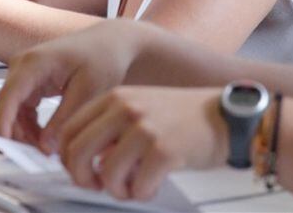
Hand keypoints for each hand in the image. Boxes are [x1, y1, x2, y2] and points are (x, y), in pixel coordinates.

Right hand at [0, 20, 145, 152]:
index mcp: (35, 62)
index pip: (8, 97)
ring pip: (12, 111)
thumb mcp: (88, 91)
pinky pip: (21, 108)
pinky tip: (44, 139)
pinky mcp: (31, 81)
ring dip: (24, 133)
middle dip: (17, 135)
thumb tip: (45, 146)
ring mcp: (25, 73)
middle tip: (37, 157)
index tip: (6, 149)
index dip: (3, 124)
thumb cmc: (102, 57)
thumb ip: (64, 119)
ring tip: (45, 151)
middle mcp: (23, 65)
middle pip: (7, 106)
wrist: (109, 42)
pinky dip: (30, 126)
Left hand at [57, 86, 227, 200]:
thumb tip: (82, 160)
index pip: (68, 130)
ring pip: (106, 174)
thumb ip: (110, 128)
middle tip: (97, 186)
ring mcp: (145, 128)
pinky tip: (153, 186)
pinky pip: (137, 187)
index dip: (66, 159)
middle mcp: (126, 108)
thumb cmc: (183, 118)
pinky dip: (142, 194)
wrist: (226, 116)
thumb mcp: (139, 109)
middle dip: (82, 179)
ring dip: (117, 191)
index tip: (79, 170)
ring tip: (132, 188)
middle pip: (76, 152)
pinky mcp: (165, 150)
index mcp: (115, 98)